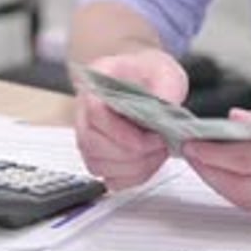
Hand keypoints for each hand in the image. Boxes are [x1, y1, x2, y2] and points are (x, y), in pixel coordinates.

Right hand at [74, 48, 188, 189]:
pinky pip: (109, 178)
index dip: (122, 131)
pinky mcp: (98, 156)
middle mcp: (84, 108)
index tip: (153, 135)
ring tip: (159, 150)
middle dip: (133, 152)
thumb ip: (166, 91)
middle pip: (92, 144)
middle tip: (161, 142)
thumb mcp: (167, 72)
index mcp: (97, 80)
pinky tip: (151, 160)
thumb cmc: (155, 73)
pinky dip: (133, 176)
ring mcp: (88, 135)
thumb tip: (164, 120)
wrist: (154, 82)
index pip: (95, 112)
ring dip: (135, 166)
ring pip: (98, 164)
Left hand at [183, 91, 250, 213]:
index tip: (191, 139)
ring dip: (223, 185)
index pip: (248, 159)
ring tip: (204, 161)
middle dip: (210, 172)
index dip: (214, 152)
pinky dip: (244, 192)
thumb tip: (237, 120)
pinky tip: (234, 173)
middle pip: (243, 189)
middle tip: (189, 151)